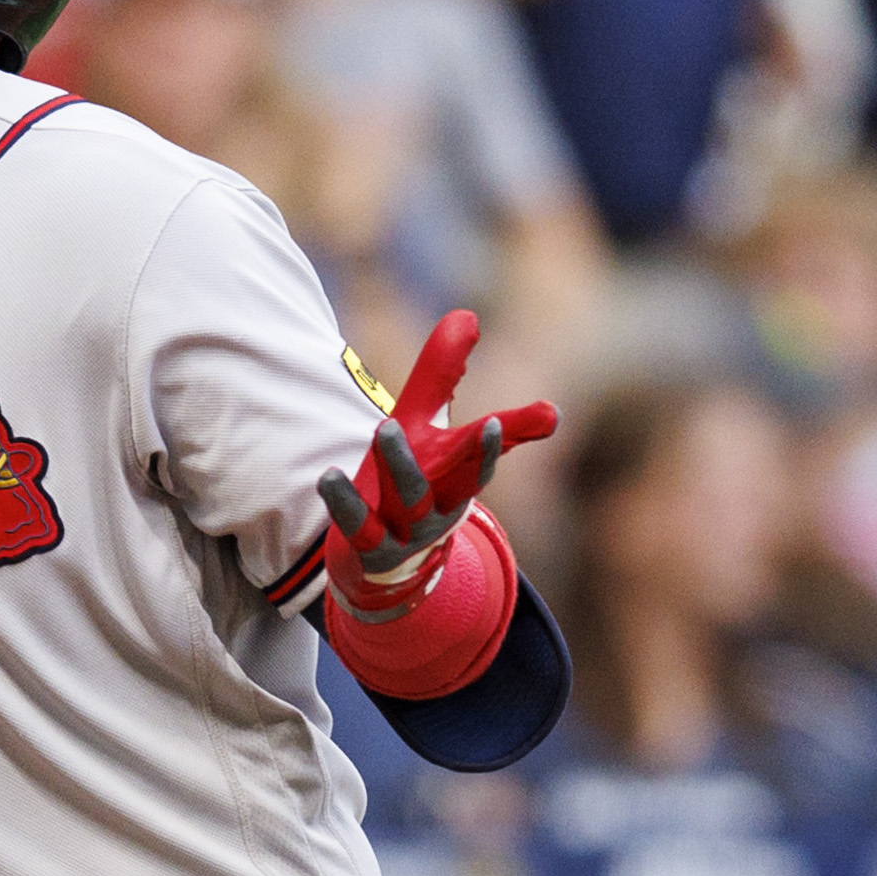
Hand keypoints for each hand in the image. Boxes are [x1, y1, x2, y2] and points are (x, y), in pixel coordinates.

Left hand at [322, 309, 557, 612]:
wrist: (387, 562)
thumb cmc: (414, 480)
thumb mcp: (427, 427)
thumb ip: (443, 374)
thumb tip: (467, 313)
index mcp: (461, 478)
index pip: (487, 456)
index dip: (507, 437)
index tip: (546, 415)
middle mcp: (444, 506)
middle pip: (462, 480)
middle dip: (473, 450)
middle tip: (488, 420)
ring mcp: (410, 532)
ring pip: (411, 499)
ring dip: (401, 464)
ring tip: (386, 426)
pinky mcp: (373, 549)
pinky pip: (361, 528)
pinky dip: (346, 505)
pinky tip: (330, 477)